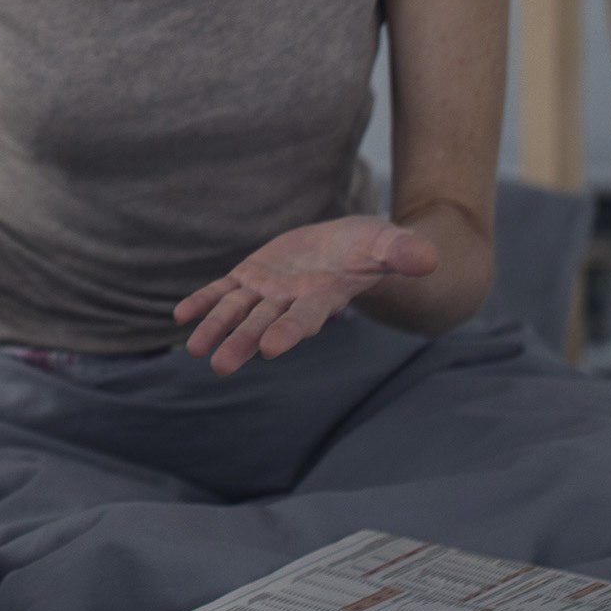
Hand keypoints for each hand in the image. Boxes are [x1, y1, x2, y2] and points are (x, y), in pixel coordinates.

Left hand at [175, 215, 439, 374]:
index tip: (271, 348)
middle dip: (242, 343)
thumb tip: (429, 259)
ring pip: (237, 311)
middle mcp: (291, 300)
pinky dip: (202, 302)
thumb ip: (403, 253)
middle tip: (220, 366)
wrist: (348, 244)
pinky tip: (181, 316)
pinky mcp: (251, 276)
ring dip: (215, 329)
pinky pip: (222, 290)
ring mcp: (267, 289)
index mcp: (323, 297)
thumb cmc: (374, 248)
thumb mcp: (390, 244)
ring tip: (193, 349)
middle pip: (263, 323)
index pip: (304, 318)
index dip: (288, 331)